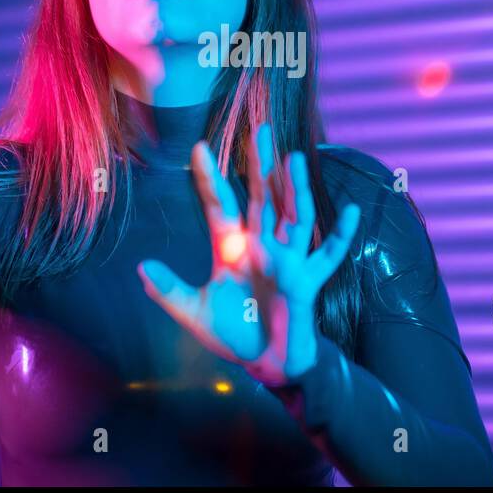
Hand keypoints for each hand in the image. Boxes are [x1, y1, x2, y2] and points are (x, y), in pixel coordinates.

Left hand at [138, 123, 361, 385]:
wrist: (266, 363)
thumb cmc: (235, 332)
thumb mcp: (195, 313)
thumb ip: (169, 291)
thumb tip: (141, 267)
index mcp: (232, 249)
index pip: (220, 206)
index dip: (209, 179)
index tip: (198, 148)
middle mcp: (261, 246)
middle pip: (262, 198)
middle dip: (261, 165)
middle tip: (260, 129)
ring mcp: (287, 261)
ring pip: (294, 216)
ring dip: (295, 188)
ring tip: (294, 156)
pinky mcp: (307, 281)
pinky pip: (327, 256)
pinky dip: (340, 236)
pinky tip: (351, 211)